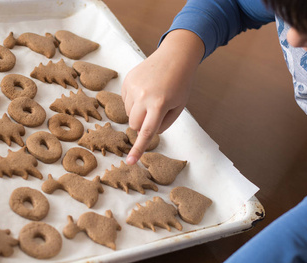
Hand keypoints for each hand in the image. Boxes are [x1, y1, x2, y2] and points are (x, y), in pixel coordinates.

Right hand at [122, 29, 204, 164]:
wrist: (175, 56)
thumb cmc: (181, 84)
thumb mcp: (179, 107)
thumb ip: (163, 124)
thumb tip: (146, 133)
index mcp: (159, 105)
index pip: (146, 133)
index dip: (138, 149)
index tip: (130, 162)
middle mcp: (143, 96)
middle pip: (134, 125)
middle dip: (143, 125)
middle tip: (155, 114)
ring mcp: (133, 87)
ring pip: (129, 113)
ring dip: (139, 112)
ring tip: (152, 98)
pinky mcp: (127, 80)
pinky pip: (125, 100)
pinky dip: (134, 101)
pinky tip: (145, 90)